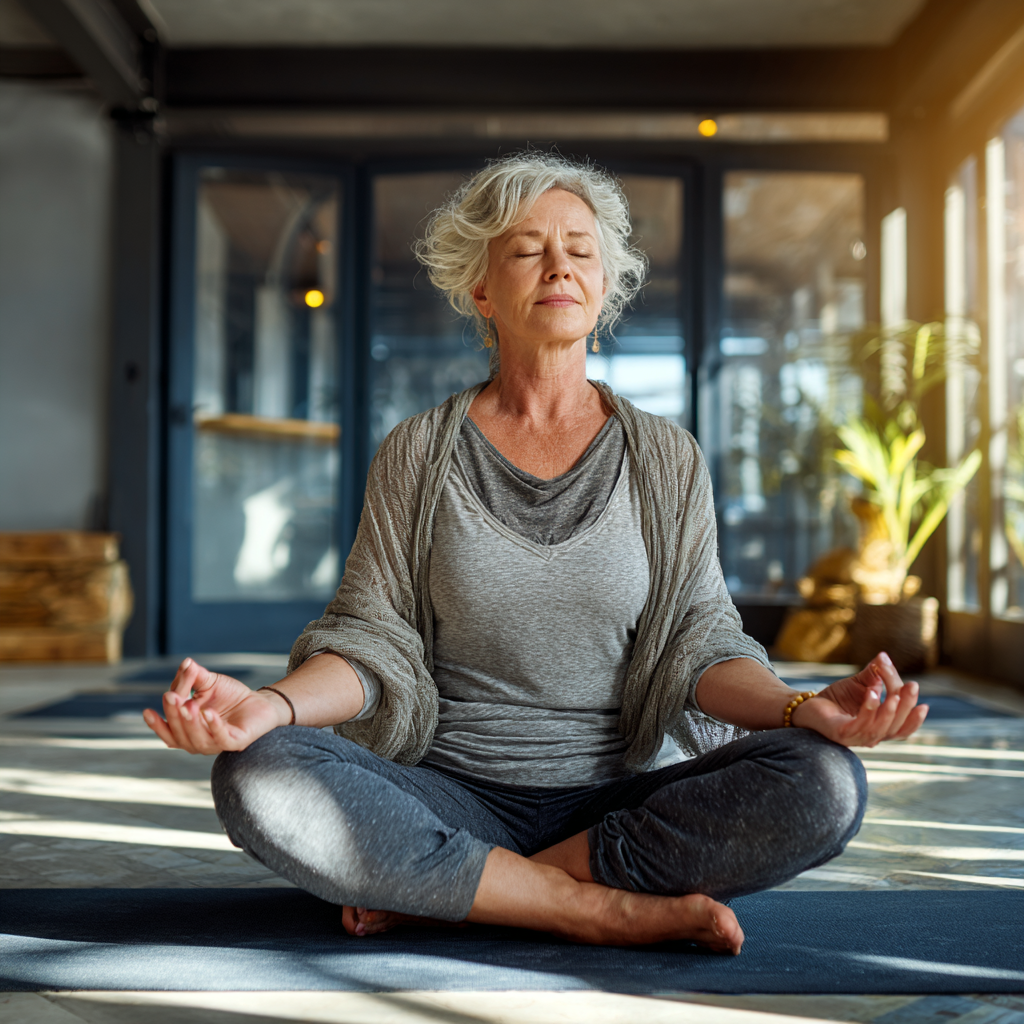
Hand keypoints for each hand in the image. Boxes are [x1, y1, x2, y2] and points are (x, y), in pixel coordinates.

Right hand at [142, 657, 288, 754]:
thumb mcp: (209, 683)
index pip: (169, 731)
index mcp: (188, 731)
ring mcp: (217, 743)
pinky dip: (214, 726)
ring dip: (190, 723)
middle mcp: (199, 741)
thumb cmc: (230, 696)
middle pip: (180, 735)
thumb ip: (194, 676)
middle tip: (171, 696)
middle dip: (174, 716)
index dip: (157, 724)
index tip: (147, 711)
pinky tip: (208, 712)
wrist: (260, 703)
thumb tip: (186, 662)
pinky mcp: (235, 742)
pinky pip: (222, 737)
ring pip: (198, 740)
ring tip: (188, 705)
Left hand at [790, 652, 927, 747]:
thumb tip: (883, 655)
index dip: (914, 716)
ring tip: (894, 694)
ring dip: (889, 710)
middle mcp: (871, 738)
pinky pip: (859, 725)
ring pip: (880, 729)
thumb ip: (874, 674)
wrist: (807, 706)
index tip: (920, 697)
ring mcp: (856, 738)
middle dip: (906, 706)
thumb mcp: (860, 684)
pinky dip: (868, 709)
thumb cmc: (836, 699)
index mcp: (879, 728)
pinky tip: (872, 694)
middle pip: (896, 726)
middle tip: (912, 686)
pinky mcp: (841, 734)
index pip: (902, 726)